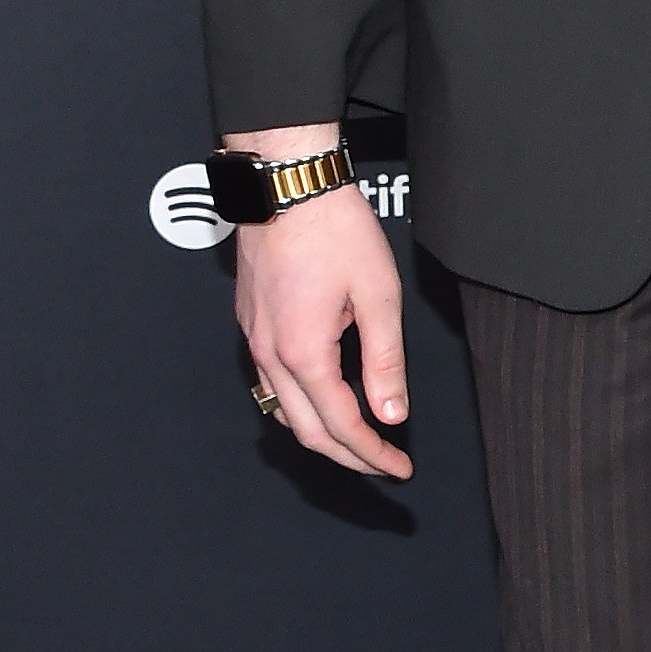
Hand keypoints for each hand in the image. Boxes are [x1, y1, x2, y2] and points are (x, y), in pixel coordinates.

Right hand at [233, 185, 412, 477]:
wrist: (286, 184)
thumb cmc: (335, 229)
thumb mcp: (378, 296)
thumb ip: (385, 362)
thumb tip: (392, 413)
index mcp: (304, 353)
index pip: (342, 426)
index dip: (373, 455)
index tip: (399, 468)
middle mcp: (269, 353)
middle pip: (306, 431)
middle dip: (347, 456)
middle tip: (383, 464)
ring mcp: (254, 338)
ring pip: (282, 410)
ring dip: (320, 433)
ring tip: (358, 438)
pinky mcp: (250, 322)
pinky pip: (269, 382)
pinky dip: (300, 404)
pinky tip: (323, 396)